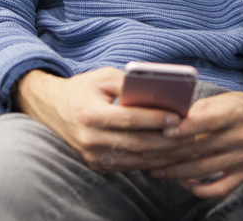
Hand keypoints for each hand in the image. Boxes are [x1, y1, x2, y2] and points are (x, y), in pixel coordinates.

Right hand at [15, 69, 195, 171]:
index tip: (179, 117)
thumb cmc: (82, 88)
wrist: (51, 108)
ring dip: (163, 155)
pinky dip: (150, 162)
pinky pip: (128, 166)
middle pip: (137, 143)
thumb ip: (128, 83)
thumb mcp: (102, 77)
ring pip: (136, 159)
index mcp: (90, 113)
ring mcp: (92, 155)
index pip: (129, 119)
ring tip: (185, 146)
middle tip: (191, 135)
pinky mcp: (95, 164)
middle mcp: (89, 137)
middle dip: (167, 140)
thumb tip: (160, 93)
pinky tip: (168, 155)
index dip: (155, 119)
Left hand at [147, 74, 242, 197]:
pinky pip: (221, 188)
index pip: (206, 122)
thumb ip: (194, 110)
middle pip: (200, 148)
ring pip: (205, 169)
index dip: (184, 128)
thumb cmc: (234, 106)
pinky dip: (201, 189)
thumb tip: (163, 120)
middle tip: (146, 153)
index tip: (162, 131)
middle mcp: (242, 136)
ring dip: (177, 172)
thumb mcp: (218, 100)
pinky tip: (184, 184)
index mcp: (235, 113)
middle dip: (169, 152)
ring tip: (156, 170)